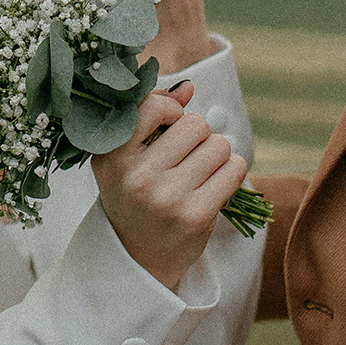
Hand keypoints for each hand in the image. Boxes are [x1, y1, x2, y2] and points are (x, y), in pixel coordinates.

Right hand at [92, 81, 245, 289]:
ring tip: (198, 174)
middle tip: (184, 159)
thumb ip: (153, 116)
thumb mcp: (127, 157)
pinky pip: (234, 169)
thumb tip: (188, 87)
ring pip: (219, 145)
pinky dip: (230, 173)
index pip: (153, 107)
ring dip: (216, 155)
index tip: (167, 129)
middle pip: (195, 124)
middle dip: (197, 137)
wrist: (139, 257)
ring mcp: (166, 197)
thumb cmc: (135, 196)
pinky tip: (213, 186)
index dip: (170, 111)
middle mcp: (135, 176)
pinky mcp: (196, 215)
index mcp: (111, 155)